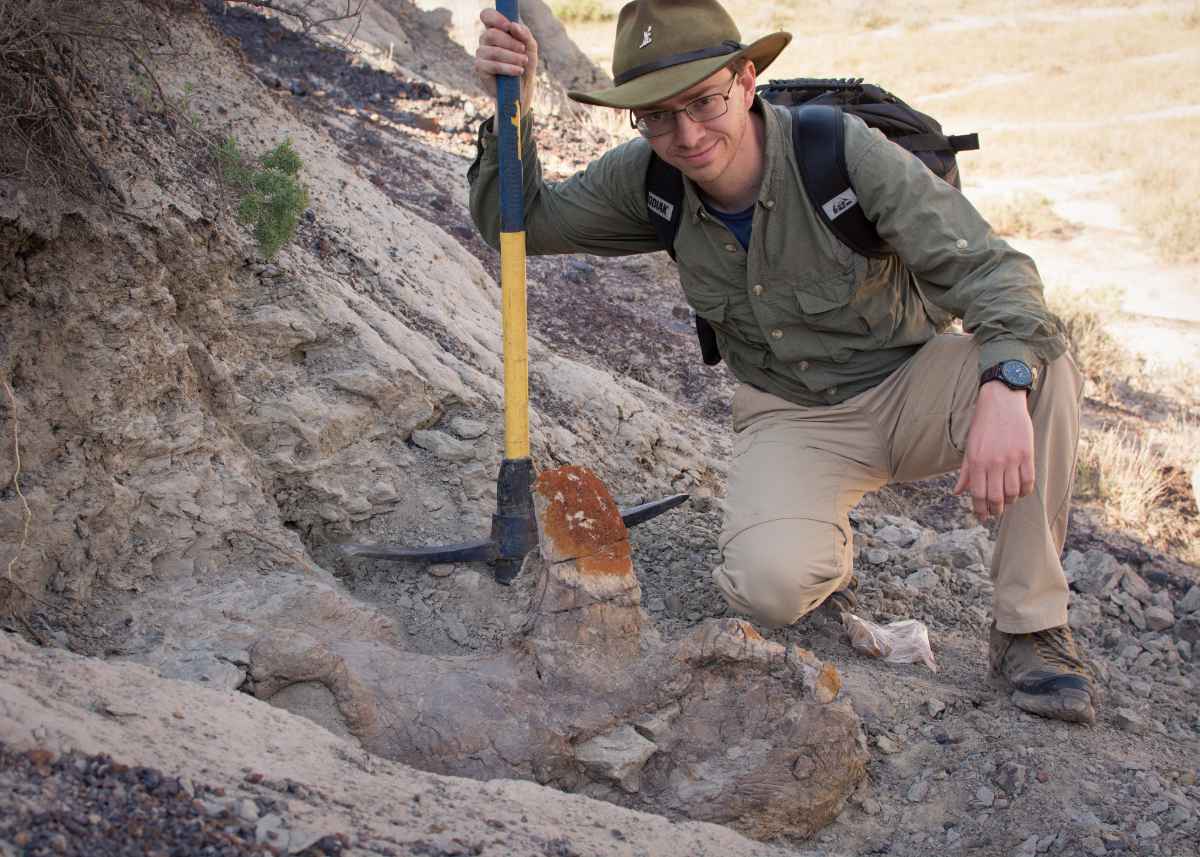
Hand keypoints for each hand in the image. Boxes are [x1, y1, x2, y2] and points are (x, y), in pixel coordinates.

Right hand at [475, 10, 538, 113]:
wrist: (522, 91)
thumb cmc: (525, 66)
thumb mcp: (530, 48)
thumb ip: (525, 34)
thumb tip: (513, 25)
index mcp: (496, 30)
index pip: (487, 15)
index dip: (496, 18)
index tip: (509, 26)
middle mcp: (485, 40)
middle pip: (492, 34)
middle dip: (510, 42)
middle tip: (523, 50)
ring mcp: (481, 54)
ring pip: (493, 51)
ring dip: (512, 56)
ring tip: (523, 63)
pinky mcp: (480, 68)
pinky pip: (492, 65)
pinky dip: (508, 67)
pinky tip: (518, 71)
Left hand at [953, 381, 1035, 519]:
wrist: (1001, 402)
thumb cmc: (983, 425)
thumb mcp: (969, 448)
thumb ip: (965, 472)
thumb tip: (958, 492)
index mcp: (976, 462)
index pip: (978, 494)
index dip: (980, 509)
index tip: (982, 517)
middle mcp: (993, 462)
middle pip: (996, 497)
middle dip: (995, 510)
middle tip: (995, 513)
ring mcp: (1011, 459)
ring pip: (1013, 492)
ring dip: (1010, 501)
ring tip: (1007, 501)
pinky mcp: (1027, 454)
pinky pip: (1028, 480)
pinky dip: (1025, 491)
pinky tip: (1020, 492)